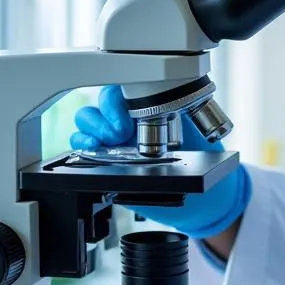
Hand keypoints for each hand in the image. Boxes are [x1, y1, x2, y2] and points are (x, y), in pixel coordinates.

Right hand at [70, 85, 250, 238]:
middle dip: (106, 114)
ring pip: (88, 118)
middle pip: (103, 99)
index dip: (122, 96)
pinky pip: (82, 144)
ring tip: (107, 143)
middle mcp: (133, 119)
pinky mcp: (104, 159)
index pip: (129, 85)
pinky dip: (80, 142)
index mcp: (156, 107)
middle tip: (121, 133)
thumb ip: (184, 128)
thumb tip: (171, 124)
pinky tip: (90, 150)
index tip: (129, 116)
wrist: (205, 199)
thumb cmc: (203, 165)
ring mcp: (117, 138)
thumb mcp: (199, 140)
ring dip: (92, 127)